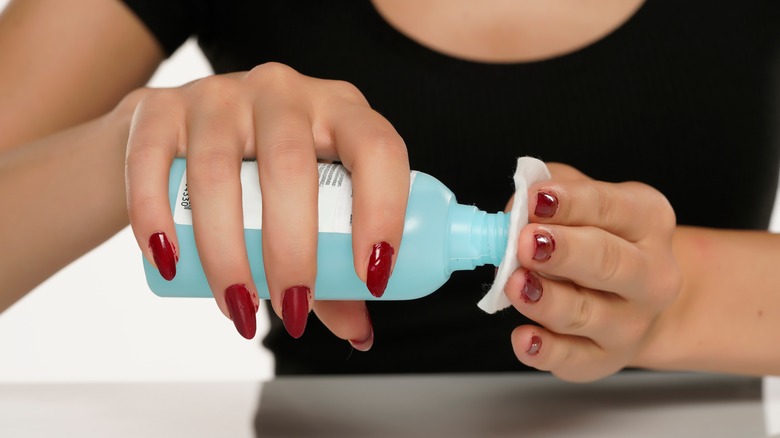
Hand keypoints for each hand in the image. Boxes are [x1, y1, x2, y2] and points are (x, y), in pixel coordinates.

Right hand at [124, 63, 409, 343]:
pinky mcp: (159, 108)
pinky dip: (156, 219)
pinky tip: (169, 264)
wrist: (184, 136)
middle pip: (290, 167)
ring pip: (218, 171)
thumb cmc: (266, 181)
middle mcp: (283, 91)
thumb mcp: (312, 209)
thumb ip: (336, 270)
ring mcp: (218, 94)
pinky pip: (151, 161)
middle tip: (293, 312)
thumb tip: (360, 333)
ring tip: (238, 309)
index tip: (372, 277)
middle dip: (292, 253)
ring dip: (226, 253)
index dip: (383, 210)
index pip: (377, 148)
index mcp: (340, 111)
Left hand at [505, 163, 680, 381]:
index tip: (536, 199)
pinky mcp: (604, 358)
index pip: (611, 207)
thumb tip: (514, 211)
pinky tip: (523, 337)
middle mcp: (651, 274)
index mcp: (647, 219)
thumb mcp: (583, 200)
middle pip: (609, 263)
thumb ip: (547, 194)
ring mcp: (631, 322)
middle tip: (526, 243)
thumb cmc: (600, 238)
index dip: (571, 203)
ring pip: (587, 314)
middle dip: (565, 252)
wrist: (637, 299)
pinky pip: (572, 359)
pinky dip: (545, 351)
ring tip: (515, 283)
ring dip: (548, 300)